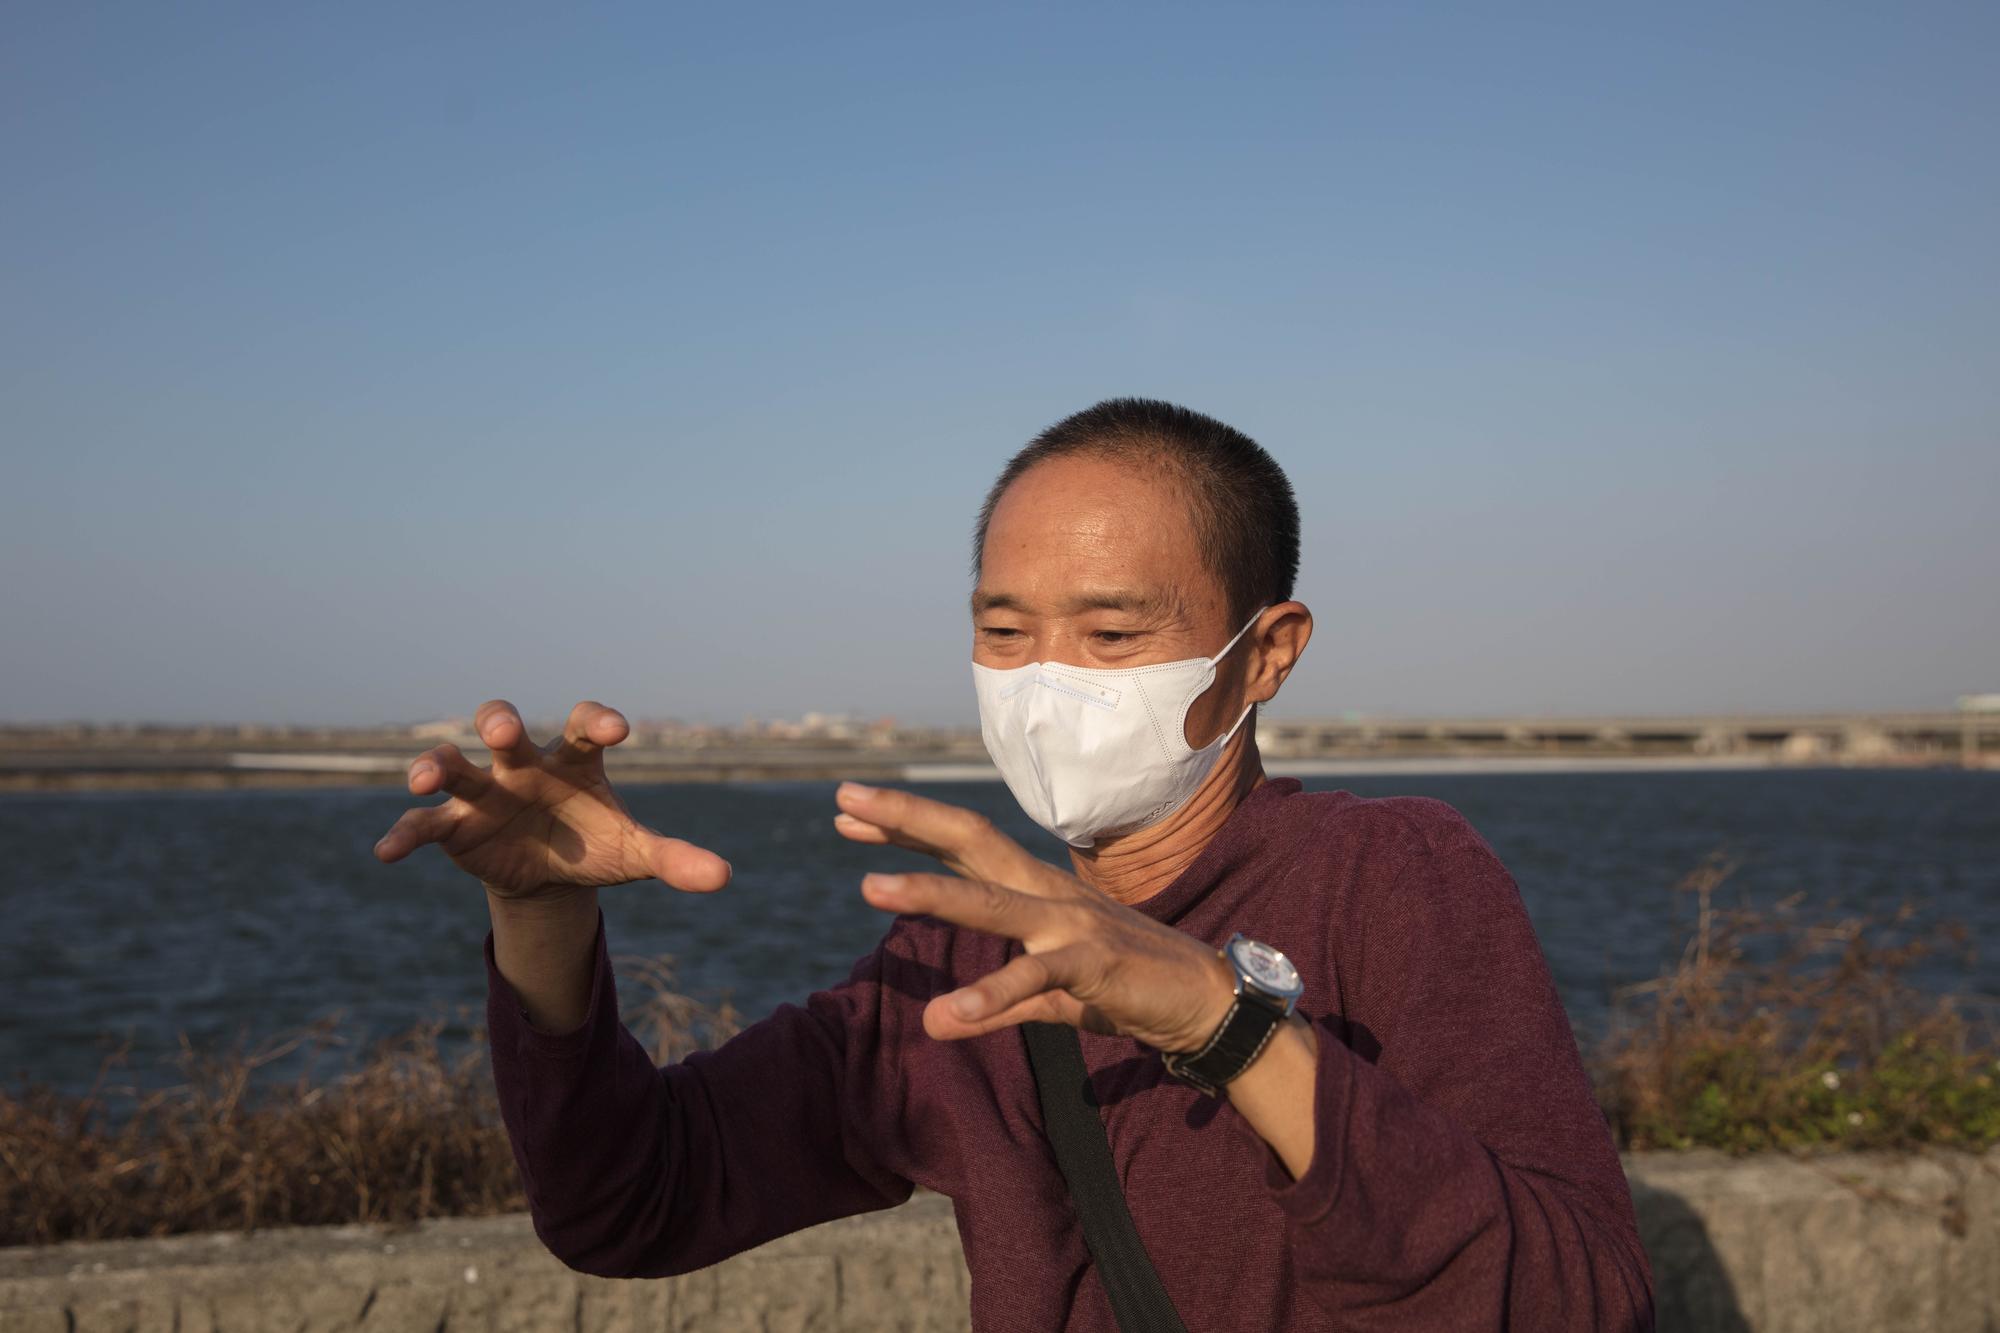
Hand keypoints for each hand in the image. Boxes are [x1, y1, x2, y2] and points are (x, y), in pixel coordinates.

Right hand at [373, 699, 730, 899]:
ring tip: (426, 776)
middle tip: (504, 730)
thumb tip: (725, 876)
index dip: (596, 721)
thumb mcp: (635, 854)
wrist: (550, 875)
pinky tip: (386, 853)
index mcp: (573, 760)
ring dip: (435, 764)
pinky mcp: (453, 828)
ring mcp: (483, 793)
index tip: (618, 730)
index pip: (582, 725)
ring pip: (453, 765)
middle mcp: (522, 765)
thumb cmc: (595, 846)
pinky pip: (423, 825)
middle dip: (500, 721)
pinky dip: (404, 835)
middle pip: (503, 727)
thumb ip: (675, 858)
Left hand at [833, 783, 1233, 1051]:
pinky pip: (1035, 978)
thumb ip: (991, 1004)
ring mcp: (1070, 922)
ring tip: (869, 887)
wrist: (1204, 999)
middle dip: (906, 819)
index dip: (906, 826)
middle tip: (844, 798)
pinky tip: (949, 1013)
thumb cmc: (1123, 984)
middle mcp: (1046, 892)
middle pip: (969, 841)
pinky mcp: (1093, 964)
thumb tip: (931, 1021)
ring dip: (929, 892)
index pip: (961, 844)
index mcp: (1033, 888)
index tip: (848, 812)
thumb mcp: (1047, 992)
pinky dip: (991, 994)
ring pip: (990, 900)